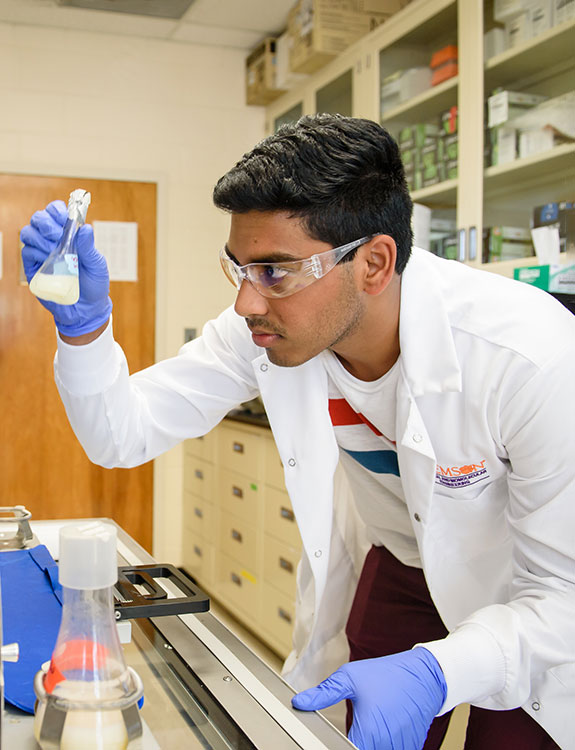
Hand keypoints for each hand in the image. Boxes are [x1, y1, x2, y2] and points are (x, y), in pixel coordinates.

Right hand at [21, 200, 111, 336]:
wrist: (86, 310)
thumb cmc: (94, 285)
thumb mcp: (97, 266)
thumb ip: (89, 247)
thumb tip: (85, 228)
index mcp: (70, 235)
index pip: (56, 212)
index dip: (57, 211)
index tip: (65, 219)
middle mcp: (53, 241)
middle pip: (39, 218)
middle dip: (45, 222)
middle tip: (55, 235)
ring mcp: (42, 254)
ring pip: (28, 232)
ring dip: (39, 237)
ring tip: (53, 250)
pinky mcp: (34, 268)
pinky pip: (26, 252)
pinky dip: (36, 252)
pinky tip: (48, 260)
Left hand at [291, 647, 446, 749]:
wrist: (425, 675)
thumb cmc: (388, 675)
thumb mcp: (350, 678)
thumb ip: (324, 694)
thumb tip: (300, 703)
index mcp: (367, 733)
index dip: (336, 746)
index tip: (331, 739)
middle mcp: (385, 746)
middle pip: (361, 749)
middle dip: (353, 740)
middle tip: (358, 720)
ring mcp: (401, 748)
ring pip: (377, 749)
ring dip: (371, 740)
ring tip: (372, 719)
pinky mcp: (411, 747)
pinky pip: (392, 748)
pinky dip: (385, 740)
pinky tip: (384, 724)